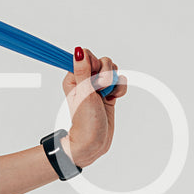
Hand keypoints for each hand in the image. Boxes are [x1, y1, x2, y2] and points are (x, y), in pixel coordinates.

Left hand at [61, 46, 123, 167]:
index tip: (93, 77)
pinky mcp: (108, 93)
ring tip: (107, 95)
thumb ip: (83, 70)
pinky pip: (119, 81)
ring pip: (112, 70)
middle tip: (100, 90)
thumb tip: (79, 51)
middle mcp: (85, 80)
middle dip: (105, 74)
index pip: (85, 55)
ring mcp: (97, 86)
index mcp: (73, 77)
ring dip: (114, 81)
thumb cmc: (85, 121)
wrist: (94, 142)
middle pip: (102, 61)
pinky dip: (120, 88)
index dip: (93, 63)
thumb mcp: (83, 93)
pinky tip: (115, 98)